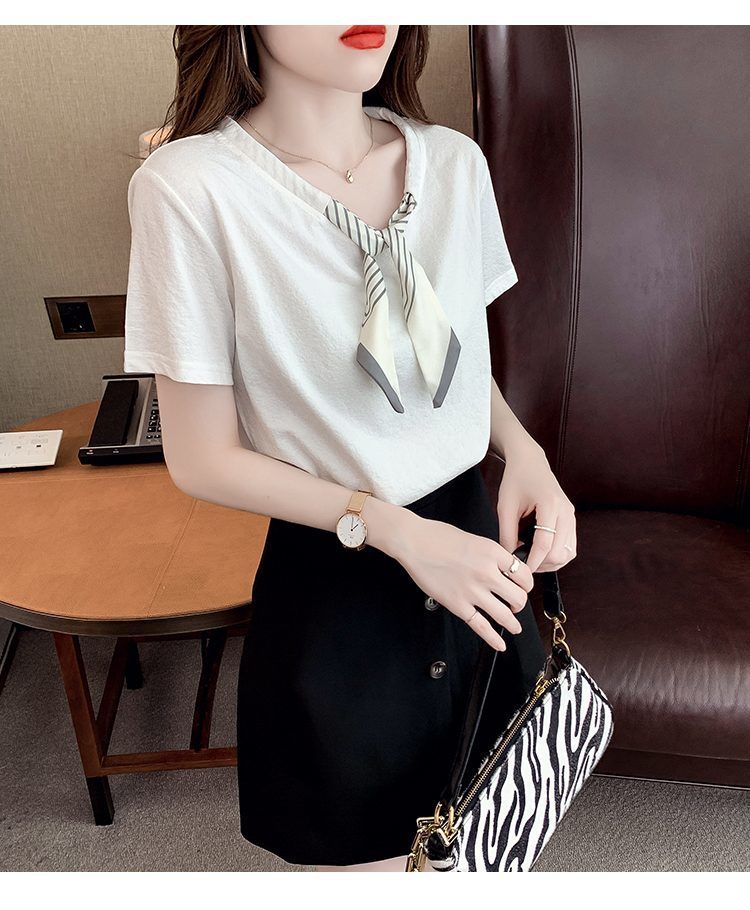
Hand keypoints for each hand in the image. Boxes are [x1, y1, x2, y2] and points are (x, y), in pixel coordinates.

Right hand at [392, 511, 533, 651]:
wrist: (414, 543)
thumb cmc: (438, 537)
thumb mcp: (475, 539)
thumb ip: (491, 555)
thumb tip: (503, 569)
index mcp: (493, 553)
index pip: (524, 574)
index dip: (526, 583)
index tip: (523, 586)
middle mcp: (487, 573)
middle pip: (518, 597)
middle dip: (519, 603)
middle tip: (516, 604)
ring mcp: (473, 591)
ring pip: (505, 615)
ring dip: (513, 623)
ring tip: (514, 625)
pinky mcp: (458, 605)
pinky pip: (481, 627)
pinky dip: (493, 639)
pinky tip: (500, 644)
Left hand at [496, 444, 576, 573]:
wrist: (530, 462)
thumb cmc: (516, 480)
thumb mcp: (505, 506)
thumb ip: (506, 534)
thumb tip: (509, 559)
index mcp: (550, 504)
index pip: (545, 543)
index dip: (532, 561)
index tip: (520, 571)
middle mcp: (566, 511)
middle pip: (560, 553)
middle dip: (541, 564)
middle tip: (522, 564)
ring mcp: (571, 516)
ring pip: (568, 553)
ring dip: (550, 562)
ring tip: (530, 559)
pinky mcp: (571, 520)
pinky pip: (569, 547)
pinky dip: (556, 555)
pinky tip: (539, 553)